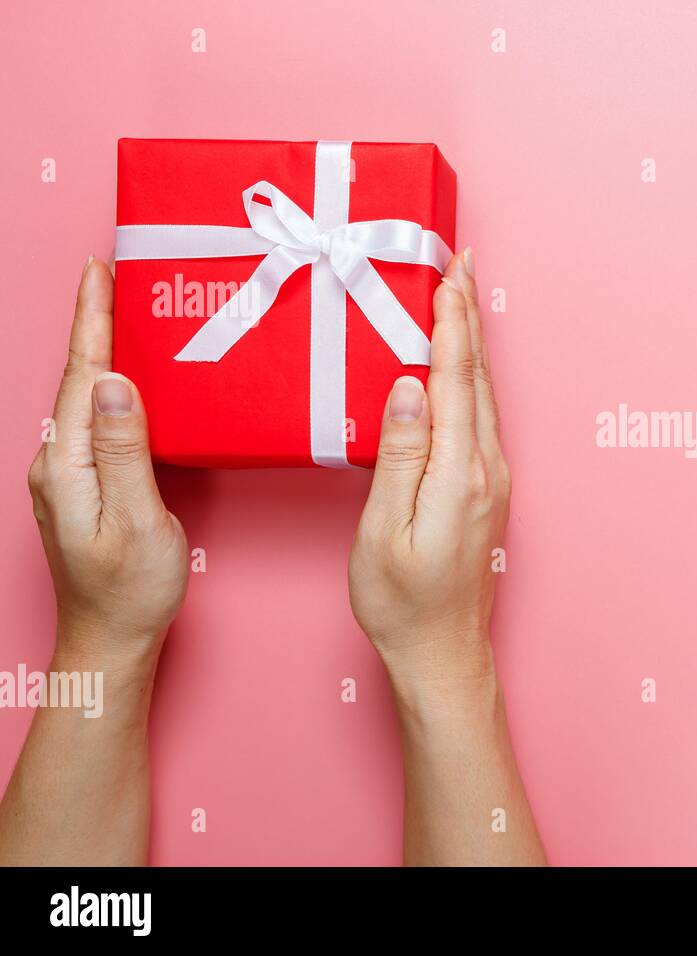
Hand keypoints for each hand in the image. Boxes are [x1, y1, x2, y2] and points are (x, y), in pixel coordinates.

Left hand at [28, 257, 188, 667]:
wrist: (109, 640)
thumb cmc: (130, 590)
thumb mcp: (139, 520)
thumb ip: (125, 451)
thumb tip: (117, 384)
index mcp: (67, 465)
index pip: (82, 376)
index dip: (92, 321)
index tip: (99, 271)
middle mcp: (57, 463)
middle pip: (77, 378)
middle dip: (94, 322)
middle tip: (113, 273)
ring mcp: (65, 474)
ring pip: (84, 397)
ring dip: (101, 350)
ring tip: (120, 311)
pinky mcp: (80, 484)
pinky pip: (93, 421)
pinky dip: (108, 386)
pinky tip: (125, 379)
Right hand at [348, 249, 509, 681]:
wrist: (442, 654)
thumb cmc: (403, 603)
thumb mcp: (385, 530)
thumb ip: (400, 455)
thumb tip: (410, 386)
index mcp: (461, 473)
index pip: (457, 379)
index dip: (453, 322)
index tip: (451, 272)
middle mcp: (488, 469)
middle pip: (479, 378)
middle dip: (468, 317)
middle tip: (460, 263)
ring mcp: (493, 480)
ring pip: (483, 395)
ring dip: (471, 344)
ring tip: (459, 298)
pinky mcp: (486, 491)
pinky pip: (480, 418)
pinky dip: (469, 379)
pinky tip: (456, 368)